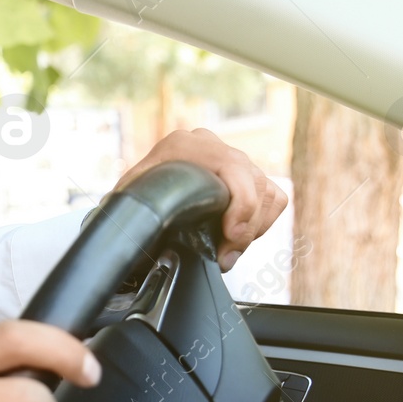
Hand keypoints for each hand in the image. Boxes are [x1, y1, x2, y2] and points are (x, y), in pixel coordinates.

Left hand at [116, 128, 286, 270]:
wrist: (139, 188)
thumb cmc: (133, 197)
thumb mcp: (129, 200)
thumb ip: (138, 210)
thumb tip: (144, 240)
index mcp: (183, 145)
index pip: (232, 167)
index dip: (240, 204)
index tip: (232, 235)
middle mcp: (211, 145)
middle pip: (253, 183)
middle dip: (246, 227)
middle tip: (226, 256)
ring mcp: (232, 158)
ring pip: (267, 192)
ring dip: (254, 228)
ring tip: (230, 250)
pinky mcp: (247, 174)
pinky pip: (273, 197)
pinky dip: (263, 221)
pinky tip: (240, 237)